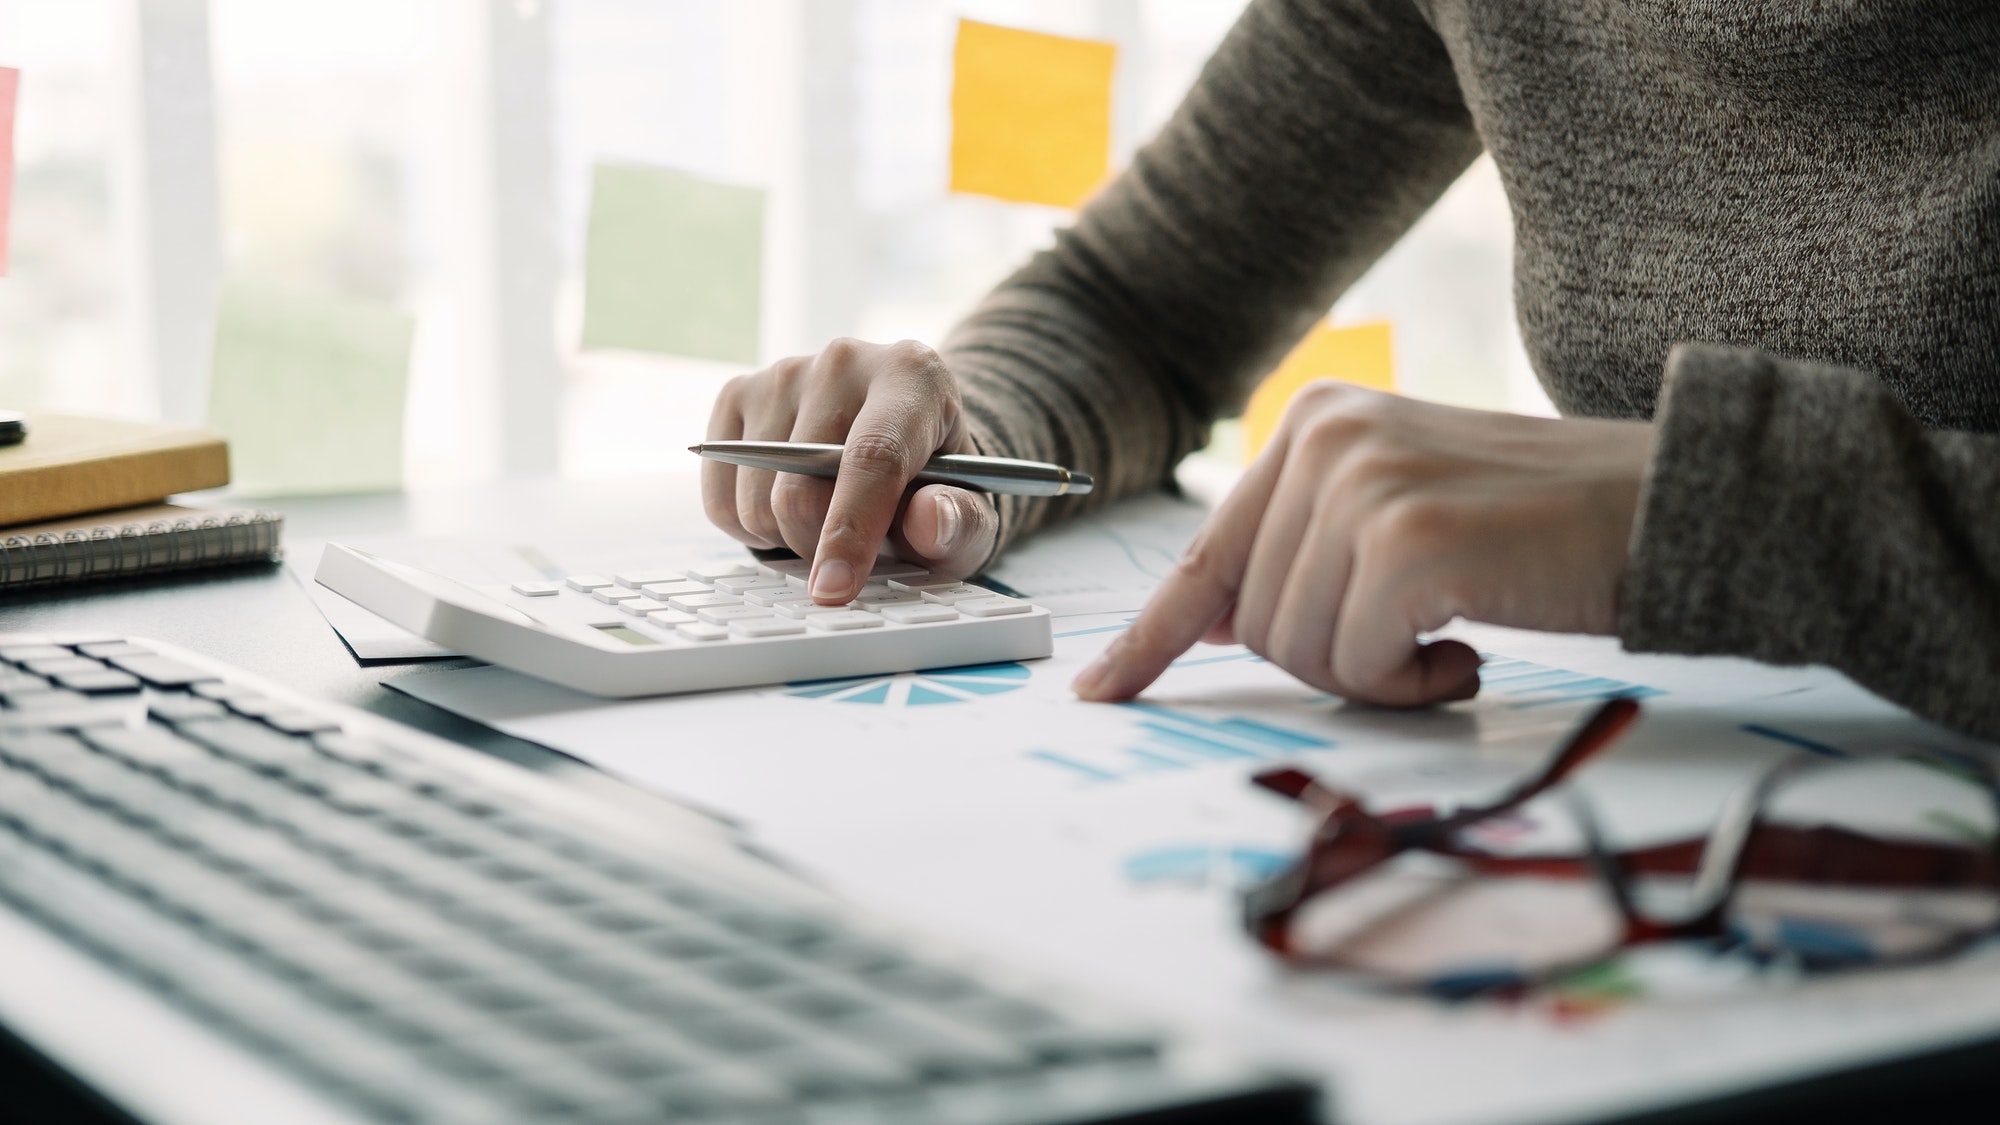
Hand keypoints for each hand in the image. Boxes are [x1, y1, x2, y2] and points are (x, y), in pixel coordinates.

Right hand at [704, 339, 998, 602]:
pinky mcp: (737, 394)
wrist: (901, 442)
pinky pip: (721, 500)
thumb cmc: (937, 485)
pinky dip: (750, 528)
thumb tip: (931, 521)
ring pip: (756, 502)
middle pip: (801, 491)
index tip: (835, 589)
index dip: (851, 532)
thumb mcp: (969, 516)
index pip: (872, 457)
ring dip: (787, 540)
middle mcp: (844, 361)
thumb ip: (960, 523)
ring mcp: (783, 373)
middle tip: (855, 552)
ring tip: (828, 521)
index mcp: (913, 376)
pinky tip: (788, 509)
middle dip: (822, 548)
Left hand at [1073, 382, 1655, 705]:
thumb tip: (1209, 622)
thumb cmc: (1540, 528)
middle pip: (1249, 621)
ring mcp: (1361, 484)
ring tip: (1449, 635)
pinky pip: (1357, 667)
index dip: (1152, 638)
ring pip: (1297, 652)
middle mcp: (1321, 436)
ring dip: (1374, 676)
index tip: (1100, 690)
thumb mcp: (1400, 511)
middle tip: (1416, 638)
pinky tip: (1469, 648)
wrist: (1671, 506)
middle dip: (1326, 659)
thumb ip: (1305, 549)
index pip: (1206, 553)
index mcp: (1311, 423)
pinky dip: (1411, 686)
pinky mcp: (1406, 542)